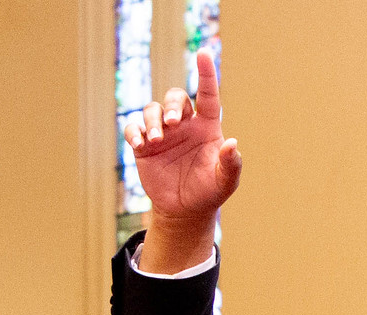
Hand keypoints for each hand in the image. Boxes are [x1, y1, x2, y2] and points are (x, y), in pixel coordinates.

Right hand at [127, 51, 239, 271]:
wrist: (184, 210)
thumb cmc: (208, 192)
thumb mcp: (225, 182)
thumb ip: (231, 164)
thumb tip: (232, 143)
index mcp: (206, 126)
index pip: (207, 94)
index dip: (206, 73)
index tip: (204, 52)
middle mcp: (184, 124)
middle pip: (176, 97)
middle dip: (173, 105)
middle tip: (173, 123)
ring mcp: (162, 133)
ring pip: (153, 110)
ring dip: (152, 121)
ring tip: (154, 140)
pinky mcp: (143, 146)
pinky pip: (133, 128)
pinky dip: (134, 131)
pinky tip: (139, 144)